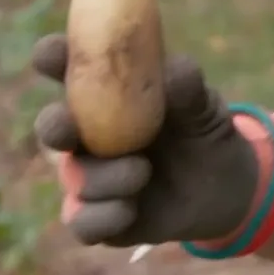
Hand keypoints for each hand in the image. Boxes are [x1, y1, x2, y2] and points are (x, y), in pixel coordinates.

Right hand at [30, 33, 262, 247]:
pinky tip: (128, 209)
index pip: (69, 70)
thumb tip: (177, 68)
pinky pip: (83, 221)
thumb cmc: (204, 131)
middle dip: (54, 126)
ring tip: (143, 172)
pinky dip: (101, 217)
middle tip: (67, 129)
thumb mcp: (205, 109)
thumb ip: (190, 90)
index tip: (48, 53)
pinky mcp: (100, 217)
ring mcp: (91, 177)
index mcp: (107, 95)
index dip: (52, 58)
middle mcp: (89, 135)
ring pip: (75, 177)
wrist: (225, 187)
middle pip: (53, 127)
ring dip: (103, 177)